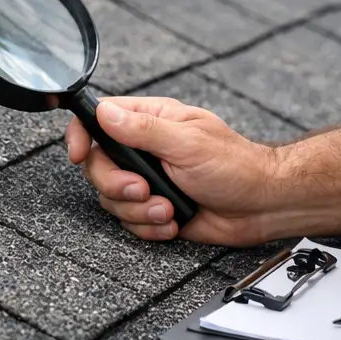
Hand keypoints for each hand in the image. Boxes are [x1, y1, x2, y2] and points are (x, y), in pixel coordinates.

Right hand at [66, 95, 282, 246]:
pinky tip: (173, 222)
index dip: (81, 135)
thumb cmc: (236, 166)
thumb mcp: (188, 143)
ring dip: (139, 210)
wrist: (261, 206)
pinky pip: (130, 222)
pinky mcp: (154, 209)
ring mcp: (148, 180)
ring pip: (111, 199)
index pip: (98, 118)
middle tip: (144, 190)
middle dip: (117, 185)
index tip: (78, 154)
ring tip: (169, 209)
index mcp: (151, 120)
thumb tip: (105, 113)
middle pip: (98, 166)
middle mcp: (144, 149)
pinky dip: (150, 226)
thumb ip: (143, 129)